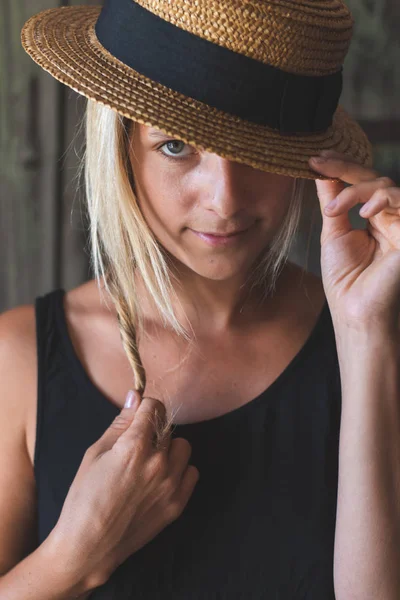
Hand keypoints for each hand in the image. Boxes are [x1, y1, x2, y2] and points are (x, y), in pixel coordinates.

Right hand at [46, 394, 198, 589]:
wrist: (88, 547)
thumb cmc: (84, 498)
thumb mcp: (95, 453)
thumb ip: (120, 423)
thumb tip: (135, 395)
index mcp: (134, 447)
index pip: (154, 407)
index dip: (144, 408)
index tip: (137, 416)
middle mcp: (158, 463)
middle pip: (168, 426)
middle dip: (152, 430)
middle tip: (135, 447)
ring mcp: (171, 485)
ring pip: (183, 447)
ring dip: (168, 449)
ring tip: (148, 464)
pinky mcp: (178, 504)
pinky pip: (191, 472)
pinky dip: (178, 471)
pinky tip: (159, 479)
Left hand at [309, 149, 399, 332]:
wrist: (354, 309)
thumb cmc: (344, 278)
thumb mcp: (334, 233)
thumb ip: (333, 200)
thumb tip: (322, 172)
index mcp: (373, 217)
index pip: (360, 183)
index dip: (340, 166)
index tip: (314, 158)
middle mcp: (389, 217)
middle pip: (372, 178)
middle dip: (344, 166)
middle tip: (318, 162)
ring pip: (385, 185)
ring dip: (356, 190)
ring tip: (333, 209)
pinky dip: (382, 199)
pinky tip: (364, 213)